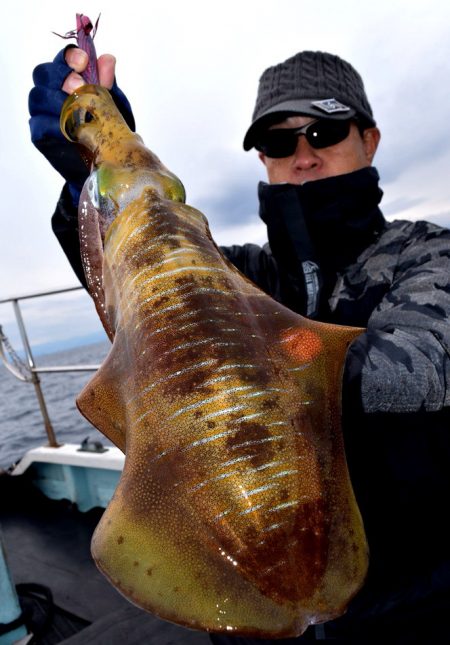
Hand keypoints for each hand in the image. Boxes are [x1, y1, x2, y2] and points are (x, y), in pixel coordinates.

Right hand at [29, 47, 134, 203]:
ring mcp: (42, 113)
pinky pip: (40, 124)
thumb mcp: (111, 104)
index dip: (69, 57)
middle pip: (43, 74)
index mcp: (66, 79)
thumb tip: (108, 59)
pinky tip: (70, 127)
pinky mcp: (40, 134)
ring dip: (57, 99)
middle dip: (61, 76)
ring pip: (38, 97)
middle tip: (79, 86)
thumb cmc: (105, 129)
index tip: (83, 61)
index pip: (61, 59)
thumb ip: (107, 83)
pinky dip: (54, 124)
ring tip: (77, 108)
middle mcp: (49, 92)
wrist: (102, 163)